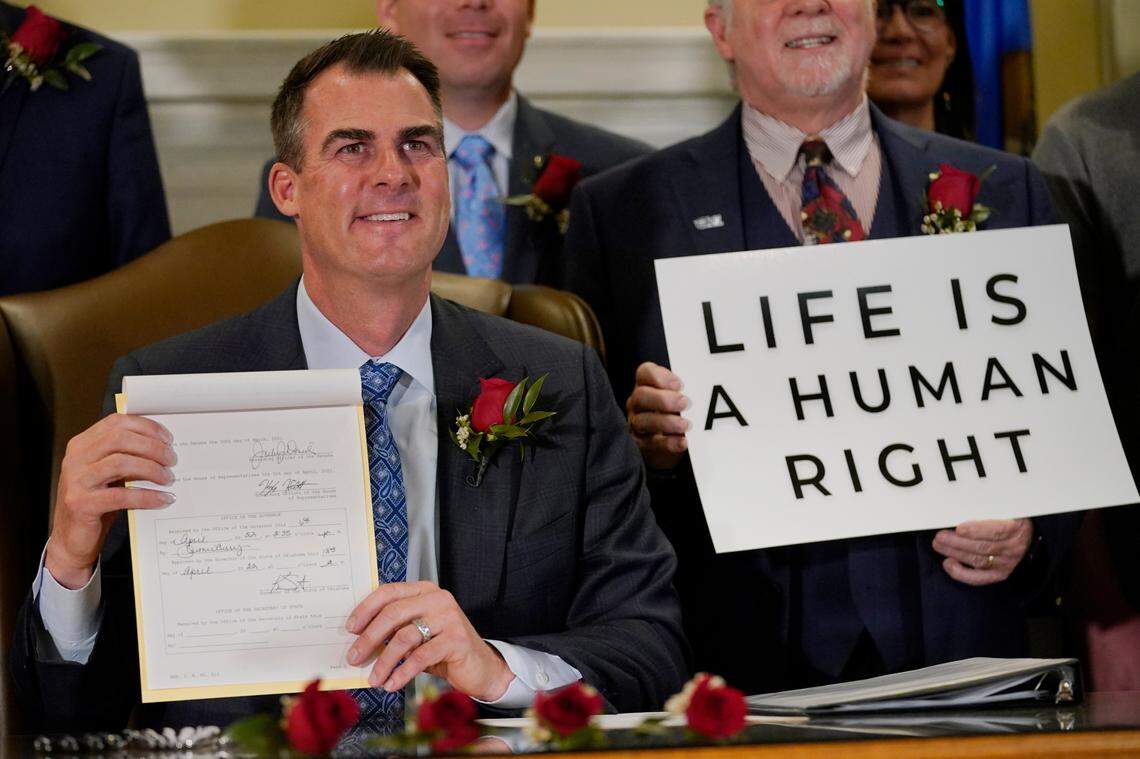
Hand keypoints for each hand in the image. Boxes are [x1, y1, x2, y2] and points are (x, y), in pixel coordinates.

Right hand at [45, 414, 175, 588]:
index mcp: (82, 445)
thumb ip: (127, 456)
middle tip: (172, 460)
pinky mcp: (80, 503)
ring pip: (120, 463)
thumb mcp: (110, 474)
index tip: (168, 439)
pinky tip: (163, 499)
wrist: (72, 539)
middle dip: (152, 447)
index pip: (116, 422)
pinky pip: (120, 495)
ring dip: (151, 469)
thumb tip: (165, 447)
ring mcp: (75, 480)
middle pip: (119, 439)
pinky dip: (147, 496)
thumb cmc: (98, 502)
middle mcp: (75, 458)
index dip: (145, 427)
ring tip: (168, 479)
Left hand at [345, 581, 513, 701]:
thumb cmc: (442, 648)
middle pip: (393, 613)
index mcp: (424, 591)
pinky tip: (392, 684)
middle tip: (354, 657)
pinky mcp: (456, 640)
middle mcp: (437, 599)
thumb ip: (395, 629)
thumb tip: (359, 640)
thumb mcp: (417, 633)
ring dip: (384, 661)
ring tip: (374, 678)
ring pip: (405, 637)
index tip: (350, 628)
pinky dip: (402, 672)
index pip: (389, 592)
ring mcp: (449, 618)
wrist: (479, 666)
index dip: (366, 609)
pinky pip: (421, 657)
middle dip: (369, 637)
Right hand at [626, 362, 690, 470]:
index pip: (644, 373)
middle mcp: (637, 404)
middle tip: (685, 403)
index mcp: (646, 386)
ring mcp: (637, 424)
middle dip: (664, 399)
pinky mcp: (642, 445)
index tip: (679, 385)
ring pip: (643, 421)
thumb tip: (704, 386)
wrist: (671, 442)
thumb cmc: (676, 412)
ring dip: (667, 422)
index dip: (659, 376)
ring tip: (686, 425)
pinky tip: (683, 441)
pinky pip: (652, 444)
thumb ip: (684, 390)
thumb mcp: (679, 397)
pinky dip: (669, 443)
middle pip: (641, 396)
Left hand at [932, 518, 1032, 585]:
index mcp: (1017, 528)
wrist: (1027, 537)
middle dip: (958, 542)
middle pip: (983, 547)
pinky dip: (961, 573)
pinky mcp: (999, 574)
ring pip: (978, 560)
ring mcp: (1006, 563)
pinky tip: (949, 564)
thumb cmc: (1010, 519)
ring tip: (939, 545)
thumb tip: (962, 509)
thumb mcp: (1006, 509)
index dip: (976, 530)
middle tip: (940, 536)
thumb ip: (988, 510)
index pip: (997, 531)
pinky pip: (979, 578)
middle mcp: (1013, 548)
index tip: (959, 528)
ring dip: (955, 553)